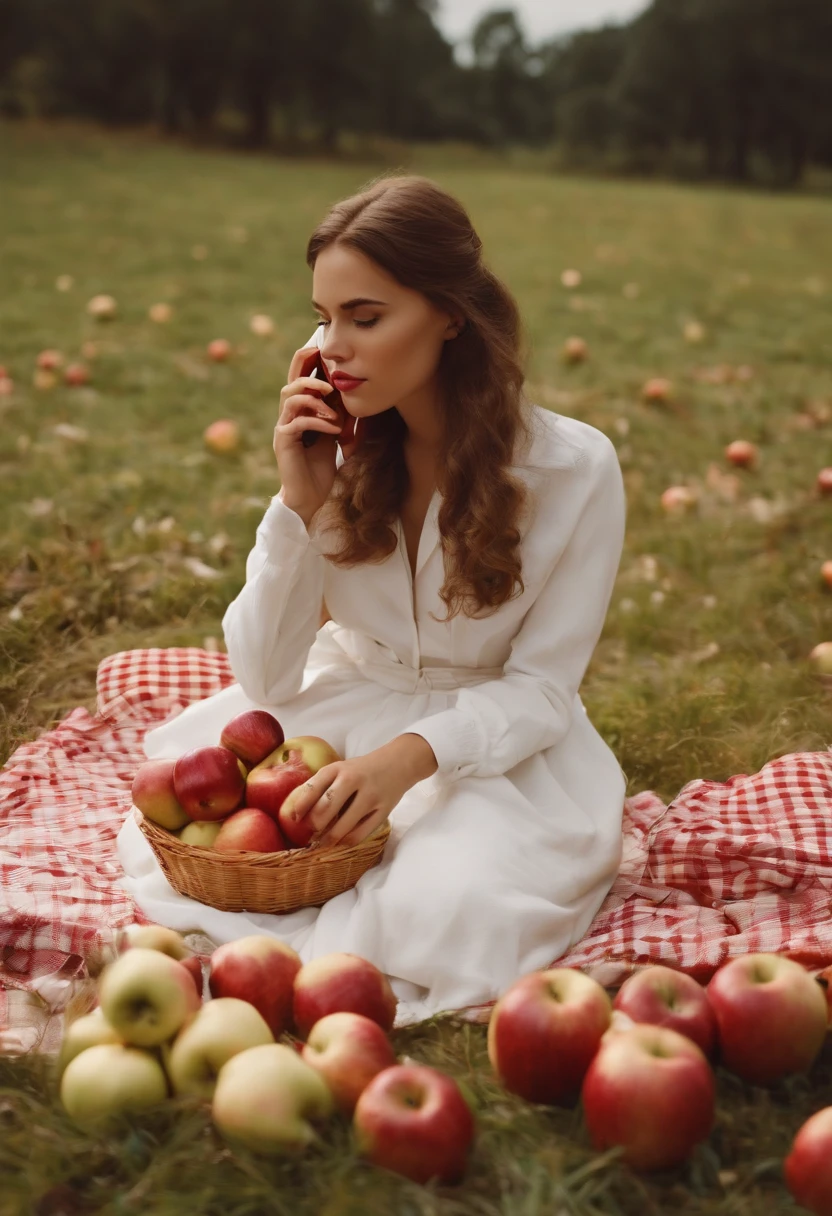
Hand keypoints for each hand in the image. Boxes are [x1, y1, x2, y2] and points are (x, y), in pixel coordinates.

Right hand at [273, 346, 361, 525]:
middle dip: (308, 375)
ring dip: (314, 399)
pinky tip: (334, 429)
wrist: (311, 498)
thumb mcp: (332, 434)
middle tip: (330, 381)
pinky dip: (318, 422)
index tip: (321, 351)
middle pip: (290, 384)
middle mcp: (287, 418)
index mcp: (298, 413)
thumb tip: (348, 391)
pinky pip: (297, 423)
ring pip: (289, 399)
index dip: (305, 363)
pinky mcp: (284, 444)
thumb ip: (335, 413)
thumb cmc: (322, 467)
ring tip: (334, 410)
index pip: (297, 380)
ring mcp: (283, 429)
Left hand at [288, 750, 414, 848]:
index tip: (295, 820)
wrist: (398, 762)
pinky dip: (347, 841)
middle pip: (325, 810)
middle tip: (310, 832)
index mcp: (337, 768)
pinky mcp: (383, 811)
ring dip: (328, 839)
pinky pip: (360, 834)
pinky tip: (341, 841)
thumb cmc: (361, 770)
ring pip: (342, 826)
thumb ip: (320, 786)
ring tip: (322, 842)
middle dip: (314, 826)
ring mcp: (369, 796)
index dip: (299, 808)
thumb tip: (296, 814)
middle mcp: (353, 780)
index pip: (311, 789)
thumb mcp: (339, 769)